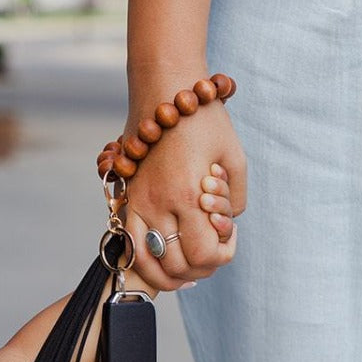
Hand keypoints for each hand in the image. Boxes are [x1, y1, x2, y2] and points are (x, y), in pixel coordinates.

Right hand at [124, 98, 246, 291]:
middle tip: (212, 250)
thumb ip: (235, 200)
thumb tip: (222, 227)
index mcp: (188, 194)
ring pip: (145, 260)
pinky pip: (128, 241)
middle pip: (175, 264)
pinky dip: (144, 255)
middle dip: (199, 267)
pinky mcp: (125, 195)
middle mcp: (158, 203)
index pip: (203, 254)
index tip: (228, 237)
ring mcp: (137, 200)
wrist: (165, 90)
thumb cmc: (206, 120)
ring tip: (187, 261)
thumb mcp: (236, 158)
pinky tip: (163, 249)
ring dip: (168, 270)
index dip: (222, 255)